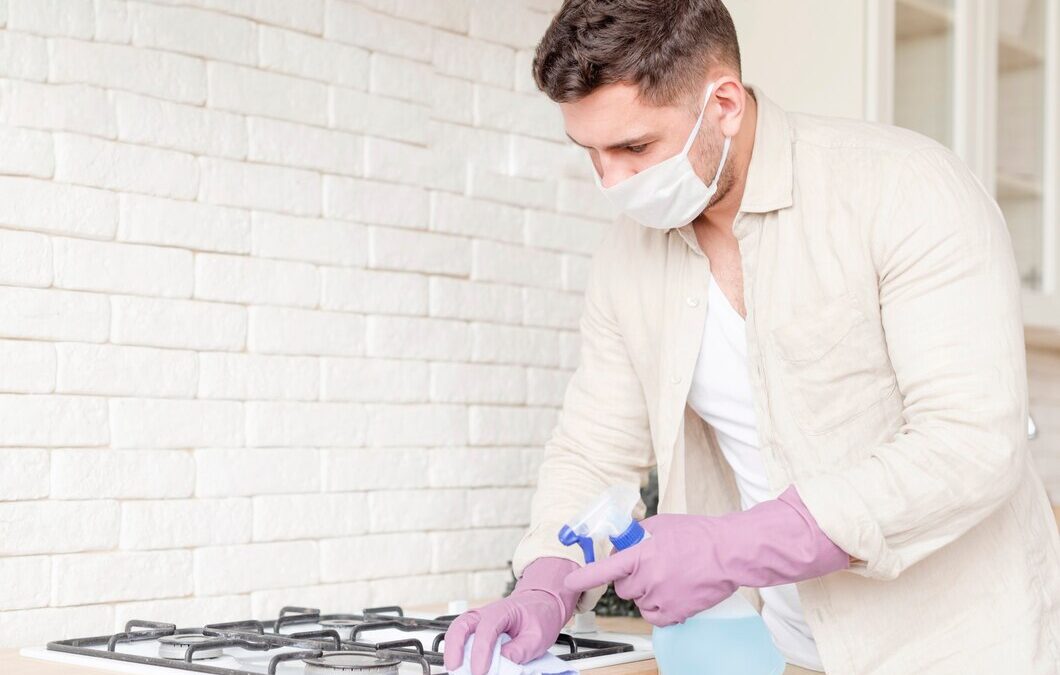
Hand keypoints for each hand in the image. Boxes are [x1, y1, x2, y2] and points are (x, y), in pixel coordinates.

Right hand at [443, 557, 578, 674]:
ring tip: (455, 669)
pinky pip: (462, 637)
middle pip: (461, 626)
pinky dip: (458, 651)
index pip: (487, 630)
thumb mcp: (538, 636)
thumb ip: (521, 650)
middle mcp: (486, 613)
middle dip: (454, 649)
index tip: (480, 671)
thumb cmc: (539, 615)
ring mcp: (479, 620)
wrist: (541, 603)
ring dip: (453, 650)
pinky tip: (462, 664)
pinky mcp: (477, 630)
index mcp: (503, 611)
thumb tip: (504, 662)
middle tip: (455, 669)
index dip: (481, 652)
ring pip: (457, 630)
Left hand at [563, 485, 849, 625]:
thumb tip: (623, 543)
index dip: (584, 577)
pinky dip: (659, 607)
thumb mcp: (662, 525)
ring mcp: (662, 598)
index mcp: (642, 554)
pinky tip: (673, 591)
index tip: (569, 582)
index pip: (605, 569)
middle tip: (651, 567)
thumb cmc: (698, 534)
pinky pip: (654, 615)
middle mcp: (648, 578)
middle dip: (631, 579)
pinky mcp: (676, 613)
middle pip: (623, 588)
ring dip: (647, 592)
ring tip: (670, 576)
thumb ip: (638, 536)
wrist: (728, 552)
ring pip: (639, 602)